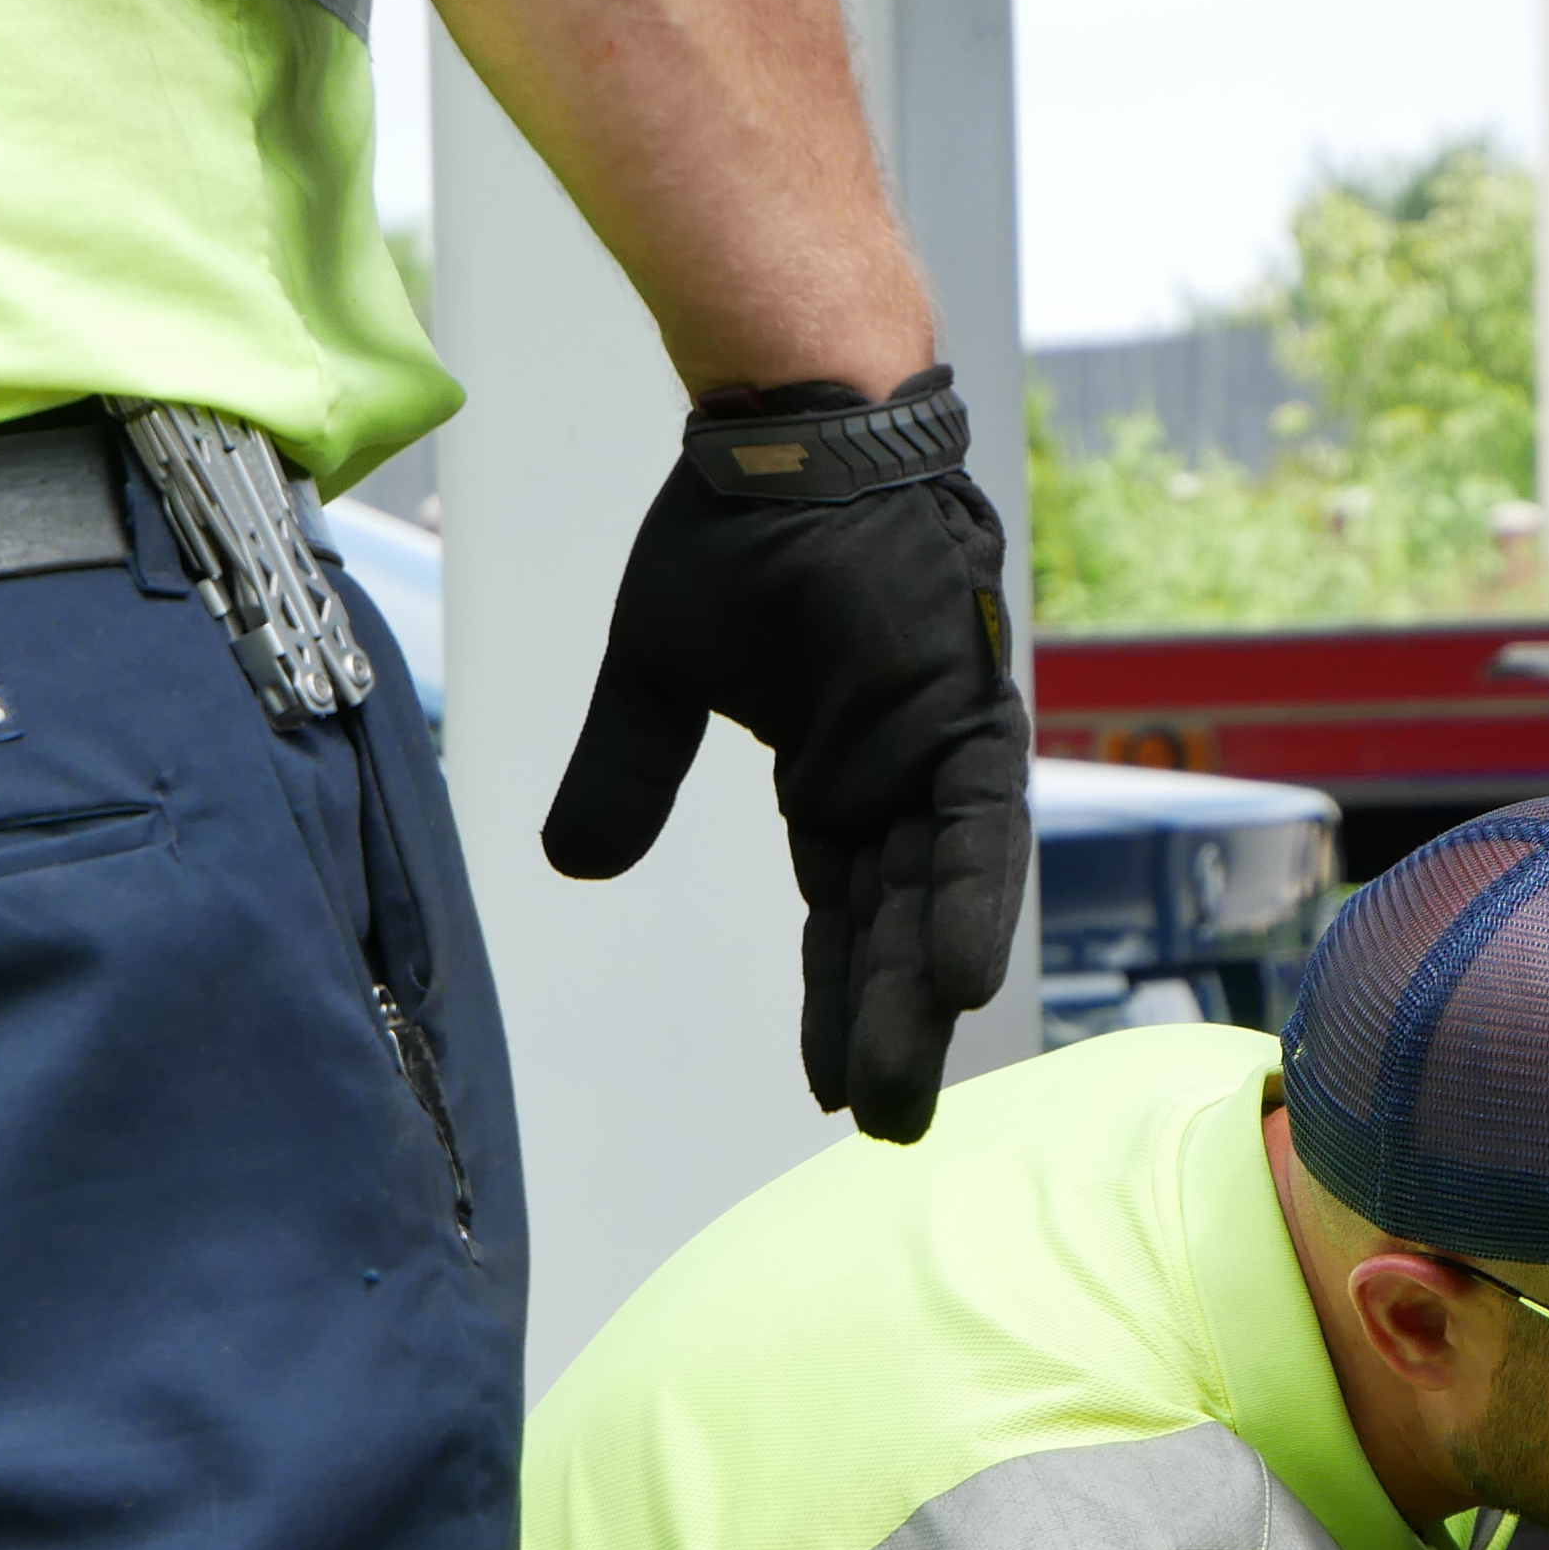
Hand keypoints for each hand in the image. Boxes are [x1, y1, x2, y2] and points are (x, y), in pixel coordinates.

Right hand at [542, 369, 1031, 1142]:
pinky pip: (977, 824)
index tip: (825, 1091)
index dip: (837, 1002)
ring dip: (925, 994)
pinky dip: (969, 897)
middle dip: (890, 1031)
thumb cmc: (740, 525)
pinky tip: (956, 979)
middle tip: (887, 1128)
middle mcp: (902, 783)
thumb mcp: (660, 670)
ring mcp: (942, 750)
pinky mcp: (967, 713)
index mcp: (842, 783)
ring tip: (910, 1093)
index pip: (841, 920)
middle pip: (896, 930)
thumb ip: (629, 771)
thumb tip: (571, 866)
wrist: (791, 421)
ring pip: (939, 898)